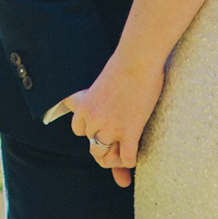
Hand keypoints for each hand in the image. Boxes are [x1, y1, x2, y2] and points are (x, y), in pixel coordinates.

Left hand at [61, 56, 164, 188]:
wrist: (138, 58)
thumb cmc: (124, 66)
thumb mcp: (102, 84)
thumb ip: (97, 98)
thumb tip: (88, 103)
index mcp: (84, 107)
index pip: (79, 131)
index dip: (92, 130)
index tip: (105, 125)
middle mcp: (94, 120)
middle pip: (93, 147)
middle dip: (106, 145)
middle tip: (120, 139)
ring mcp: (111, 127)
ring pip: (107, 157)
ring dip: (117, 156)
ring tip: (128, 147)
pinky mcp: (130, 131)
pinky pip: (127, 158)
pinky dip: (131, 160)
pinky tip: (136, 150)